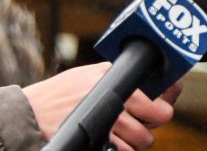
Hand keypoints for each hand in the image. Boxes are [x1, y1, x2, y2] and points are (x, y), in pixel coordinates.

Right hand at [22, 62, 181, 150]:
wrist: (31, 112)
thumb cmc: (61, 92)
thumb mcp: (93, 74)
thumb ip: (120, 77)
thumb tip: (150, 81)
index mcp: (122, 87)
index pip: (161, 102)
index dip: (165, 105)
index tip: (163, 106)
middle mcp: (118, 107)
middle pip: (155, 125)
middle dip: (150, 125)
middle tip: (141, 121)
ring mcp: (109, 128)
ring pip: (141, 142)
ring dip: (135, 140)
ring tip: (122, 132)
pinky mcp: (98, 143)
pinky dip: (119, 149)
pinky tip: (110, 140)